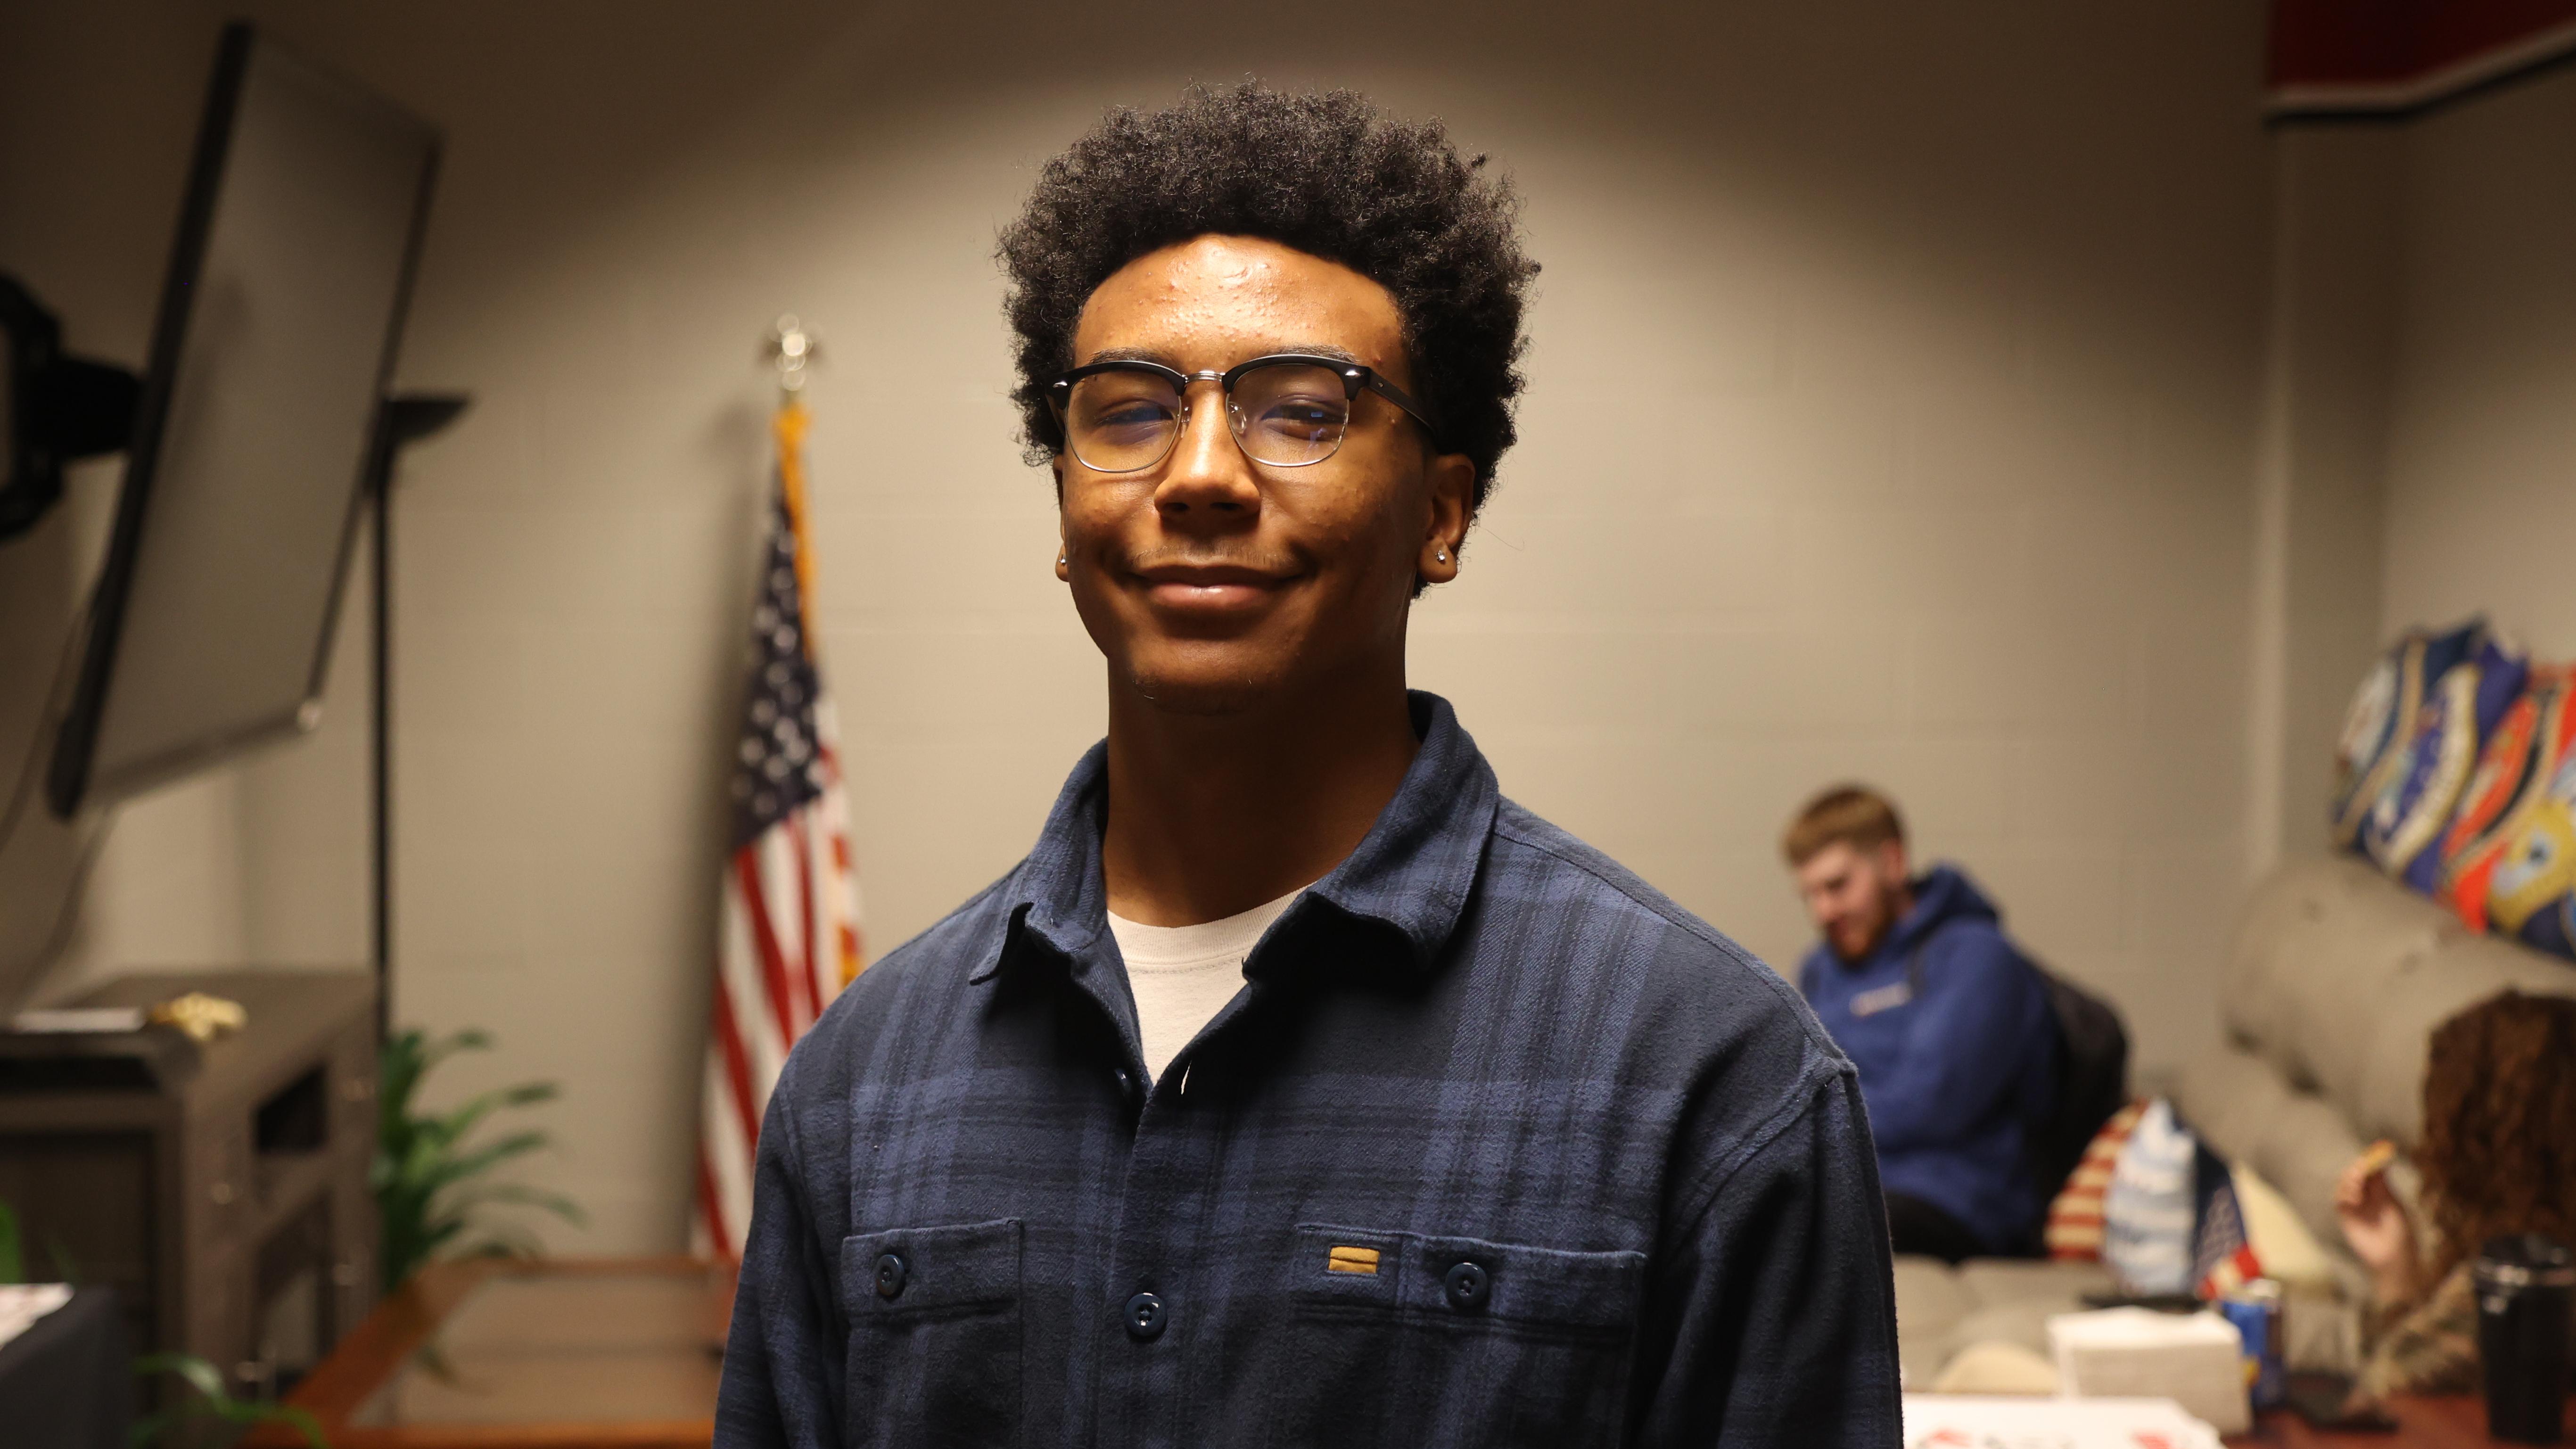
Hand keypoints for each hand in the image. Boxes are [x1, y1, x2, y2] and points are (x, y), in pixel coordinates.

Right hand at [2335, 1145, 2418, 1303]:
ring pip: (2345, 1185)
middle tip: (2361, 1168)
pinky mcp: (2346, 1216)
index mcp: (2380, 1190)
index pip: (2370, 1170)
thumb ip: (2382, 1186)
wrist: (2393, 1256)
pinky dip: (2344, 1196)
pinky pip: (2340, 1201)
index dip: (2369, 1160)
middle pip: (2355, 1175)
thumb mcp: (2393, 1205)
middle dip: (2356, 1170)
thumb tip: (2380, 1163)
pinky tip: (2354, 1198)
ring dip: (2349, 1181)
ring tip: (2357, 1182)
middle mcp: (2366, 1194)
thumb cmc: (2400, 1231)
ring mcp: (2355, 1205)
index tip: (2372, 1153)